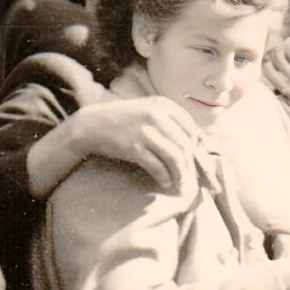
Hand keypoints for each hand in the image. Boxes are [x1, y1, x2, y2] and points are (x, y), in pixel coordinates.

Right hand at [60, 96, 199, 193]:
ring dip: (180, 175)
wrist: (91, 125)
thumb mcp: (147, 111)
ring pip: (175, 157)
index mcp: (163, 105)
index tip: (197, 160)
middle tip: (191, 178)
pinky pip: (157, 166)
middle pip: (186, 145)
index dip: (198, 147)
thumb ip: (169, 121)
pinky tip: (164, 183)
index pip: (191, 129)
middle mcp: (157, 116)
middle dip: (192, 165)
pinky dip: (164, 177)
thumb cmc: (123, 120)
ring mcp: (145, 131)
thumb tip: (196, 141)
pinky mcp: (134, 147)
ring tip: (180, 184)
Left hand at [264, 36, 289, 91]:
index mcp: (261, 65)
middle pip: (268, 69)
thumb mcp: (281, 77)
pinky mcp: (289, 42)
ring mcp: (277, 47)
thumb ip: (277, 86)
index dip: (267, 85)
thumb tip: (278, 101)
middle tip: (288, 93)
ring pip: (279, 61)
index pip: (261, 75)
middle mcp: (267, 55)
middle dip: (278, 82)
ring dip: (289, 74)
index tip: (276, 95)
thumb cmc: (288, 70)